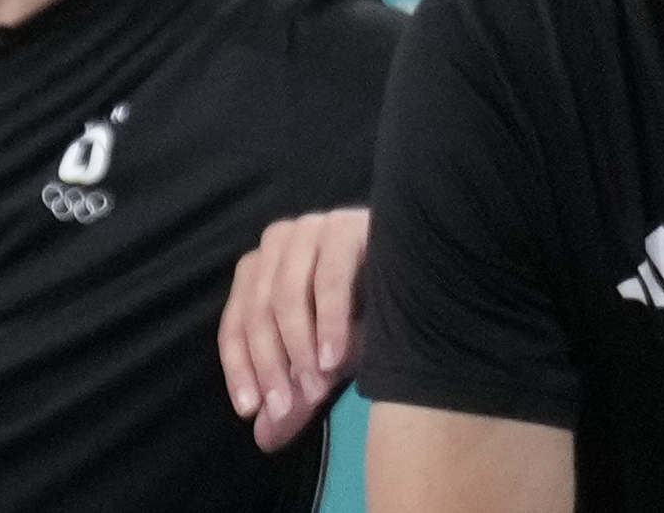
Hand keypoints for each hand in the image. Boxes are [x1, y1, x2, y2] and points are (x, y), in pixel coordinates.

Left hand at [221, 207, 368, 451]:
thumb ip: (297, 395)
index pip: (235, 324)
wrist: (428, 276)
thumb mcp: (328, 361)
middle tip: (286, 408)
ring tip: (316, 388)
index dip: (239, 368)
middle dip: (270, 365)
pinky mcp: (344, 227)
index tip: (249, 410)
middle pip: (256, 312)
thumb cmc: (371, 316)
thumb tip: (263, 438)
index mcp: (262, 270)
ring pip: (286, 296)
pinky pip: (328, 280)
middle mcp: (277, 244)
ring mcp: (309, 229)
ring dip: (298, 348)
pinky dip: (329, 324)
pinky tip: (335, 359)